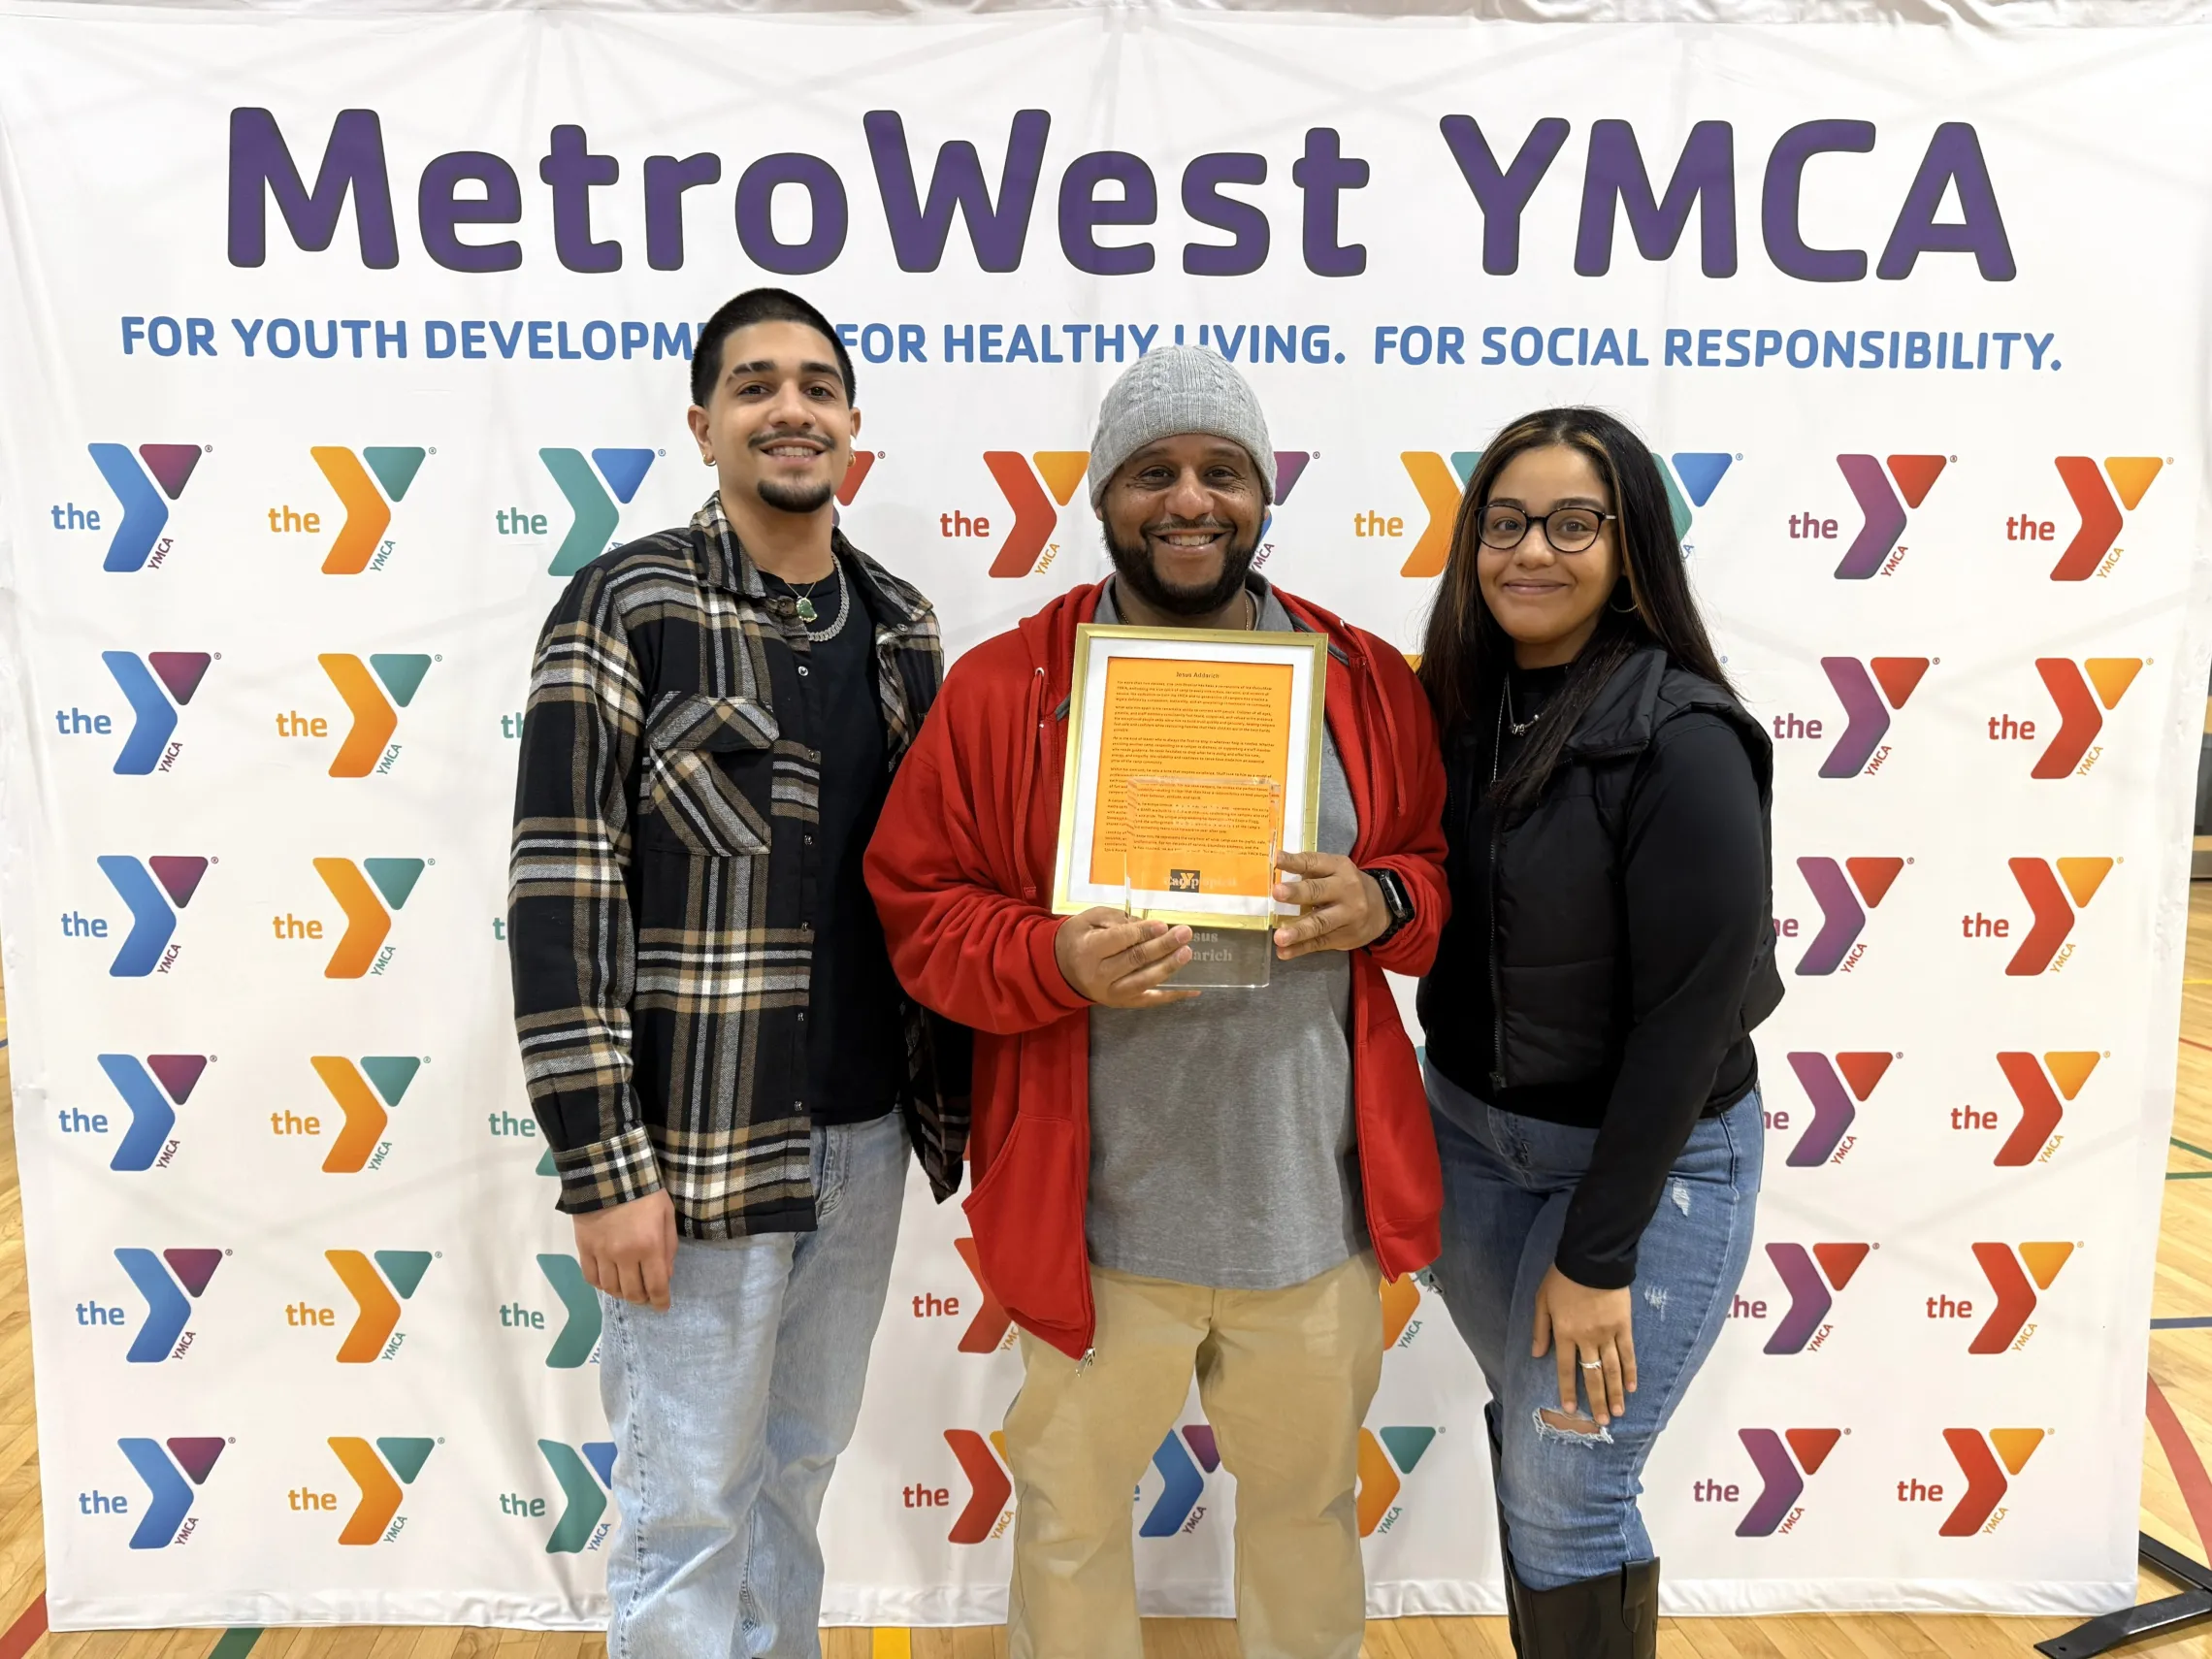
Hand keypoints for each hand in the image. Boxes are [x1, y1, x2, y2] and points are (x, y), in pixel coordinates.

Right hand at [573, 1189, 677, 1309]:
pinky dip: (601, 1285)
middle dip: (642, 1299)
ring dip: (622, 1293)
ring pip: (611, 1289)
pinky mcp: (584, 1249)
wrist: (609, 1174)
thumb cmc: (645, 1193)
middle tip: (646, 1296)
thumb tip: (665, 1276)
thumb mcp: (666, 1216)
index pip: (656, 1286)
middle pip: (632, 1292)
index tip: (662, 1307)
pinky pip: (591, 1278)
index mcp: (649, 1246)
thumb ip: (668, 1248)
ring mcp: (602, 1253)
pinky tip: (609, 1280)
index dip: (660, 1301)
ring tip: (628, 1288)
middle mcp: (624, 1255)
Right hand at [1053, 907, 1200, 1007]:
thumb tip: (1148, 926)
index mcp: (1088, 950)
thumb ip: (1117, 920)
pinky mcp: (1121, 1003)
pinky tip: (1192, 989)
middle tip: (1184, 933)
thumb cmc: (1078, 938)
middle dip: (1163, 946)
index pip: (1120, 941)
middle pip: (1135, 960)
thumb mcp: (1089, 920)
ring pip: (1144, 981)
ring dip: (1168, 967)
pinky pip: (1149, 1000)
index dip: (1143, 933)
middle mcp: (1098, 975)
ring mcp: (1110, 993)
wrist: (1060, 969)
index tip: (1163, 925)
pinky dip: (1172, 995)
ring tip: (1187, 953)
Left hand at [1271, 852, 1388, 959]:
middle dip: (1297, 893)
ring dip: (1298, 930)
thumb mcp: (1334, 870)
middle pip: (1319, 891)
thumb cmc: (1345, 885)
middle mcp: (1345, 889)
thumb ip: (1309, 870)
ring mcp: (1347, 915)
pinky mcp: (1345, 936)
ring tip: (1279, 937)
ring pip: (1320, 922)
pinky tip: (1284, 952)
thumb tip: (1274, 869)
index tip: (1276, 859)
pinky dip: (1301, 948)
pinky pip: (1320, 943)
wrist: (1382, 907)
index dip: (1294, 862)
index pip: (1314, 862)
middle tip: (1277, 893)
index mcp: (1339, 867)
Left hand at [1531, 1264, 1637, 1427]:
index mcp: (1564, 1333)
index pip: (1565, 1369)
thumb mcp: (1542, 1300)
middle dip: (1597, 1400)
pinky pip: (1628, 1353)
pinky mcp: (1623, 1326)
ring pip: (1612, 1369)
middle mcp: (1586, 1338)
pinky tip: (1632, 1387)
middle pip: (1592, 1375)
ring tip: (1619, 1412)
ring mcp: (1607, 1333)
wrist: (1592, 1259)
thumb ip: (1540, 1329)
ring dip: (1615, 1392)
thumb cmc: (1562, 1278)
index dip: (1568, 1390)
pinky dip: (1630, 1371)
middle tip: (1603, 1421)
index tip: (1572, 1410)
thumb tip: (1536, 1354)